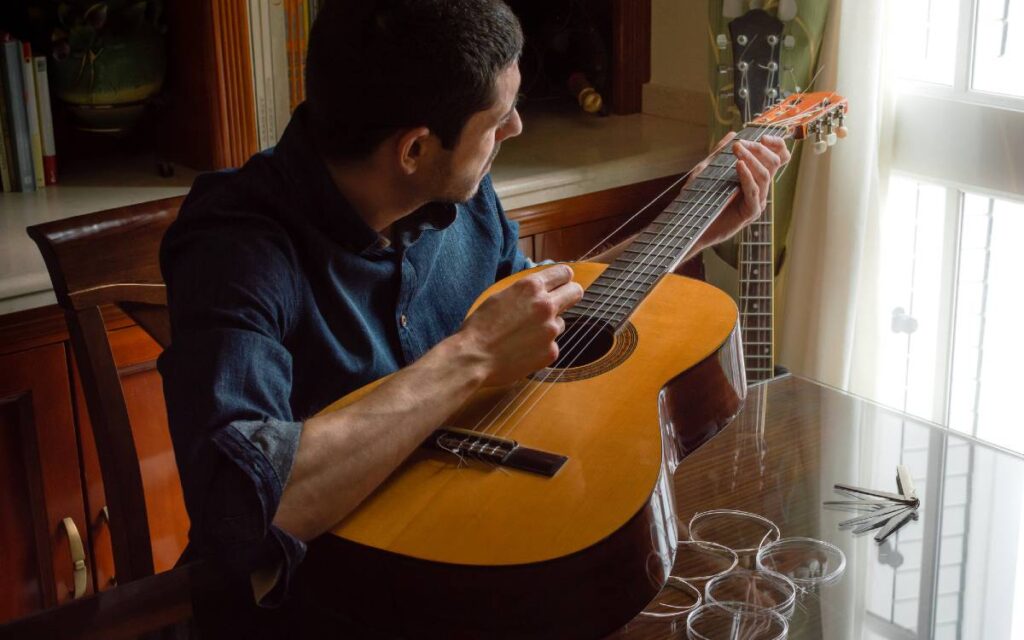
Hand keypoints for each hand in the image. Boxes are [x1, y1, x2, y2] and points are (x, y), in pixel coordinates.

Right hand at [458, 265, 583, 385]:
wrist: (473, 358)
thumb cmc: (480, 327)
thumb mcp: (501, 296)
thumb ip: (525, 292)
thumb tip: (541, 288)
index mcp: (531, 287)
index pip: (564, 273)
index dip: (563, 278)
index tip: (562, 283)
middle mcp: (546, 305)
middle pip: (575, 292)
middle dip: (570, 295)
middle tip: (560, 302)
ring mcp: (551, 330)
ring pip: (561, 322)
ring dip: (549, 326)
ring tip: (524, 335)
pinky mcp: (551, 351)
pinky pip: (552, 345)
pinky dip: (541, 347)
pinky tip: (522, 351)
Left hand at [689, 133, 790, 249]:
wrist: (691, 225)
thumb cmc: (700, 199)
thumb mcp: (707, 171)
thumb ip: (719, 153)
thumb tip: (732, 134)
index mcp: (754, 177)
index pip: (777, 158)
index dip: (776, 144)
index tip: (764, 135)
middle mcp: (760, 188)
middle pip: (774, 163)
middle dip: (759, 149)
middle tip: (740, 144)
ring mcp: (757, 201)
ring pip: (765, 175)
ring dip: (752, 158)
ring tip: (737, 150)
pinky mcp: (750, 212)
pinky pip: (754, 192)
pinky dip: (747, 176)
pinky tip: (739, 165)